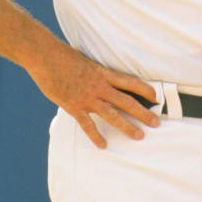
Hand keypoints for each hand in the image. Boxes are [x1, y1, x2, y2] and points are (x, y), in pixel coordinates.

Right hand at [26, 40, 159, 148]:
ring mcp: (87, 97)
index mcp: (103, 73)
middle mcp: (99, 86)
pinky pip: (88, 125)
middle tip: (156, 123)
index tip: (156, 97)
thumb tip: (99, 78)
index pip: (131, 82)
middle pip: (127, 101)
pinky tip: (104, 145)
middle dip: (143, 113)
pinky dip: (96, 136)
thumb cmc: (62, 56)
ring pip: (112, 115)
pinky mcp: (74, 106)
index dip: (145, 90)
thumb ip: (94, 73)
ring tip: (139, 136)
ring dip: (127, 126)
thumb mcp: (85, 61)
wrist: (45, 56)